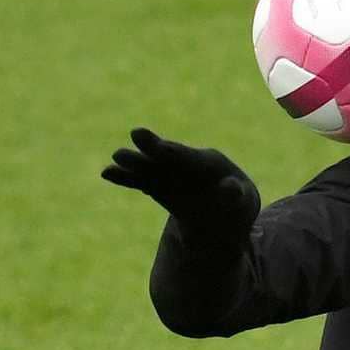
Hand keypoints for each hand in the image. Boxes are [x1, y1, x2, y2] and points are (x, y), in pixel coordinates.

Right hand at [102, 128, 259, 251]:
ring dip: (135, 162)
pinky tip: (107, 173)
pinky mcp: (158, 186)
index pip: (188, 156)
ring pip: (150, 167)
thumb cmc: (236, 205)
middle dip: (153, 147)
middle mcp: (186, 163)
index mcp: (209, 163)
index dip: (172, 150)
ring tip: (116, 157)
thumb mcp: (242, 201)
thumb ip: (236, 195)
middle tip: (137, 133)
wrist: (223, 216)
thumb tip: (230, 190)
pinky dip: (126, 178)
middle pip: (167, 156)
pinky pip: (140, 181)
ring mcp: (170, 173)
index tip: (161, 144)